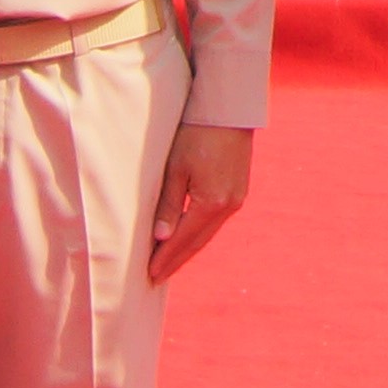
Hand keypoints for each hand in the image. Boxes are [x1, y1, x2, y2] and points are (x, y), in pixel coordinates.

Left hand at [150, 124, 258, 280]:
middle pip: (197, 243)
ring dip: (187, 250)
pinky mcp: (238, 191)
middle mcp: (228, 206)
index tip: (149, 275)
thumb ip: (169, 205)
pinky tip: (188, 238)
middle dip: (176, 261)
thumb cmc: (196, 133)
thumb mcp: (176, 168)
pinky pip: (215, 222)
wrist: (228, 110)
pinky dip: (199, 234)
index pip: (183, 240)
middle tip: (156, 277)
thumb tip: (161, 238)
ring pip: (207, 234)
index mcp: (212, 203)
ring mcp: (236, 200)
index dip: (165, 259)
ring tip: (169, 263)